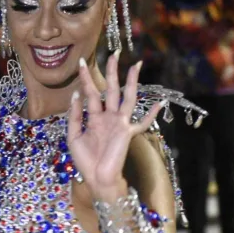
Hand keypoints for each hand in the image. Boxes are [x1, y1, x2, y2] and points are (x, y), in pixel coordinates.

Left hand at [67, 54, 160, 201]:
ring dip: (131, 82)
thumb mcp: (74, 135)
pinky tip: (159, 103)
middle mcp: (109, 117)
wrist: (96, 179)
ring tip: (135, 65)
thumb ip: (75, 115)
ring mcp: (119, 124)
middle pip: (111, 89)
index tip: (82, 62)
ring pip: (127, 98)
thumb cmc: (86, 160)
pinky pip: (142, 122)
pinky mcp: (127, 133)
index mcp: (95, 117)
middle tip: (114, 52)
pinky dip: (151, 114)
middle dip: (112, 71)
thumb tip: (76, 94)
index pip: (90, 93)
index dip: (86, 78)